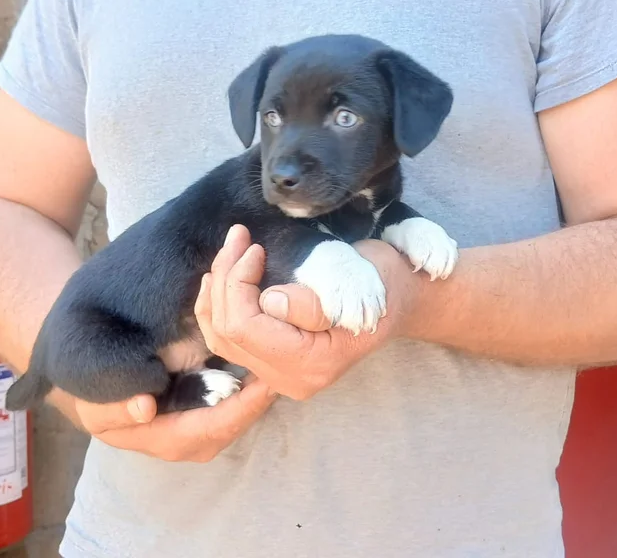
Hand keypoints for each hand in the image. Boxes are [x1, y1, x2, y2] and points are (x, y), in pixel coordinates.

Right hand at [70, 377, 276, 462]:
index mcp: (168, 440)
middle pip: (236, 423)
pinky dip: (252, 389)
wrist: (98, 396)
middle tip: (286, 369)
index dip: (243, 407)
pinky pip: (236, 406)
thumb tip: (143, 408)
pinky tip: (267, 365)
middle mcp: (192, 441)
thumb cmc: (98, 400)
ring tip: (283, 365)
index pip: (215, 427)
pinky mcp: (208, 413)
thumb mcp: (96, 407)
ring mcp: (203, 429)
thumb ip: (115, 408)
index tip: (265, 383)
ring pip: (240, 415)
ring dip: (261, 394)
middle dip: (261, 400)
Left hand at [194, 224, 423, 400]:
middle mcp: (290, 379)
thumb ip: (312, 302)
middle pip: (228, 333)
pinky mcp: (273, 362)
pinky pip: (229, 342)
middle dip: (225, 279)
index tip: (254, 247)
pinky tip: (220, 280)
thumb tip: (268, 301)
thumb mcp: (356, 285)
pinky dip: (218, 308)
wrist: (400, 300)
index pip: (246, 328)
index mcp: (311, 363)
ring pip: (221, 339)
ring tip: (229, 252)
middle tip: (238, 237)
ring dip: (217, 292)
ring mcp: (279, 375)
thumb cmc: (383, 286)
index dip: (238, 283)